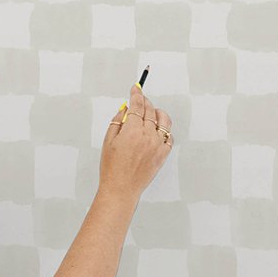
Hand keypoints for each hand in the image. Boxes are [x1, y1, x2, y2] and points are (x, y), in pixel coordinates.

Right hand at [99, 80, 174, 200]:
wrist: (121, 189)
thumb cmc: (112, 167)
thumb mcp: (108, 140)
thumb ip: (118, 121)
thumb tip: (126, 108)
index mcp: (132, 131)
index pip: (137, 105)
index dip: (136, 93)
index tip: (136, 88)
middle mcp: (147, 136)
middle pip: (150, 110)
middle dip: (145, 102)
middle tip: (140, 100)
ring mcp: (158, 145)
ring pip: (164, 120)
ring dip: (158, 113)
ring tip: (151, 113)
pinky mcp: (163, 154)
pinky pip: (169, 136)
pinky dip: (164, 130)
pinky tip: (157, 130)